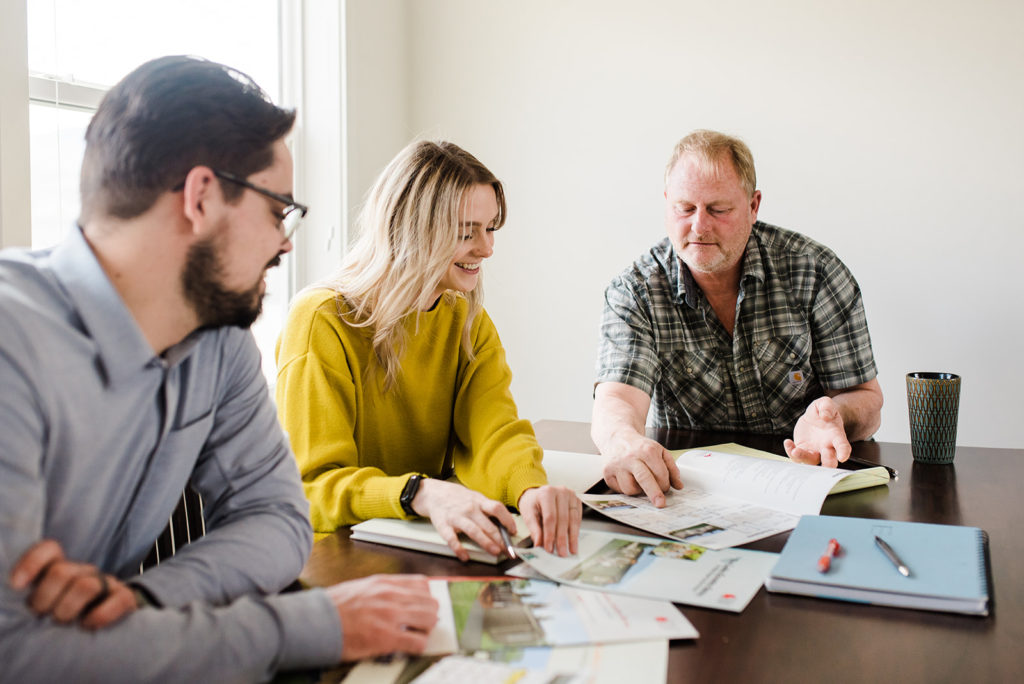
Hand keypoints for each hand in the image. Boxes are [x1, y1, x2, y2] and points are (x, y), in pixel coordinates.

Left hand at [9, 539, 136, 628]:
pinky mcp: (125, 597)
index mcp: (60, 568)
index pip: (49, 550)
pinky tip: (88, 625)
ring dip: (68, 609)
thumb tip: (11, 597)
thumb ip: (30, 598)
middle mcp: (82, 571)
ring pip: (86, 586)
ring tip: (63, 623)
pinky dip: (100, 615)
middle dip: (44, 599)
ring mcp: (106, 582)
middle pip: (61, 572)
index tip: (16, 585)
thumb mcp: (44, 604)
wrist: (107, 623)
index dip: (31, 563)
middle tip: (42, 616)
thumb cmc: (66, 616)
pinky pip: (118, 600)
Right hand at [326, 574, 438, 660]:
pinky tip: (410, 648)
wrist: (316, 621)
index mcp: (384, 583)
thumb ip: (381, 591)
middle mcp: (391, 595)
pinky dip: (418, 646)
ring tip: (416, 635)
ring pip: (429, 620)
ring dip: (426, 630)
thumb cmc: (334, 607)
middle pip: (430, 603)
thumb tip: (399, 597)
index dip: (426, 597)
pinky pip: (418, 642)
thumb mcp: (361, 588)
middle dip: (429, 615)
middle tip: (422, 624)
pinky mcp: (387, 637)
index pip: (422, 584)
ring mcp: (390, 615)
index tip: (423, 606)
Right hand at [411, 479, 515, 561]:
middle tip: (507, 550)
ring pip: (474, 531)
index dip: (507, 520)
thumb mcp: (474, 497)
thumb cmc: (457, 497)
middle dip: (500, 539)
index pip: (497, 509)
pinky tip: (465, 557)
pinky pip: (452, 539)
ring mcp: (456, 517)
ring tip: (495, 552)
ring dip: (486, 543)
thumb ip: (486, 509)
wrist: (433, 493)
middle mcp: (469, 509)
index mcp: (478, 501)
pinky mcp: (443, 525)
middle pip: (488, 524)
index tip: (513, 531)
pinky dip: (459, 549)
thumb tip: (503, 524)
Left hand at [517, 485, 581, 556]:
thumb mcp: (529, 515)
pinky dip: (576, 531)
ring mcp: (571, 495)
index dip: (550, 535)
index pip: (550, 517)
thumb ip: (535, 530)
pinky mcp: (577, 501)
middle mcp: (560, 491)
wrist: (538, 495)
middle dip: (562, 538)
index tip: (549, 548)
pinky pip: (578, 518)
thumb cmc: (533, 504)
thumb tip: (539, 544)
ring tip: (571, 550)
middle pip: (563, 519)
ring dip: (572, 537)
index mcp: (546, 493)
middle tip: (562, 552)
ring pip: (573, 519)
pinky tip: (573, 540)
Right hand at [602, 432, 682, 506]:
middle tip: (660, 503)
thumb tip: (678, 486)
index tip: (665, 488)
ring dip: (638, 491)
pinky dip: (626, 488)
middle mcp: (631, 457)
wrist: (617, 437)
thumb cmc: (640, 447)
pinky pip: (619, 490)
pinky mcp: (607, 473)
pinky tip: (628, 479)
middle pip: (644, 479)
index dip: (665, 484)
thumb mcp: (660, 452)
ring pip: (630, 489)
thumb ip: (672, 468)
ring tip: (639, 482)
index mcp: (647, 451)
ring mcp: (617, 465)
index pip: (660, 474)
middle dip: (654, 493)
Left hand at [784, 396, 851, 466]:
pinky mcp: (803, 450)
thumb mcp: (825, 403)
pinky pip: (797, 456)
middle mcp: (827, 447)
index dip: (843, 452)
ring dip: (803, 458)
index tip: (842, 457)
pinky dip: (791, 452)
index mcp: (836, 436)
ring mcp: (815, 451)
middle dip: (827, 463)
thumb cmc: (824, 412)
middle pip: (829, 460)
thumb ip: (827, 406)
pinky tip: (788, 443)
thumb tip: (825, 415)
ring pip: (811, 460)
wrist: (815, 417)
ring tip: (795, 451)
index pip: (843, 445)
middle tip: (822, 461)